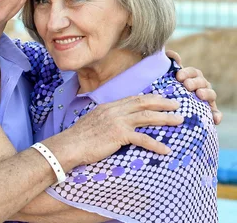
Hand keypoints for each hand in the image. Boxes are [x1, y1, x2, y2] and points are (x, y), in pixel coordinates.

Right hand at [54, 94, 182, 169]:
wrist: (69, 145)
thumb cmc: (79, 138)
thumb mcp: (93, 121)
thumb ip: (105, 118)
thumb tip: (114, 123)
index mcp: (108, 106)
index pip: (133, 98)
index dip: (149, 98)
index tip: (160, 99)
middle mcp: (114, 110)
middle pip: (143, 103)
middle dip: (162, 102)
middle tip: (177, 104)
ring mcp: (117, 121)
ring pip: (147, 116)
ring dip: (165, 118)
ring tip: (179, 120)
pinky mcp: (119, 135)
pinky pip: (142, 139)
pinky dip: (156, 145)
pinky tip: (166, 150)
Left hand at [165, 49, 221, 124]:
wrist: (169, 108)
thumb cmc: (169, 89)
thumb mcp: (167, 78)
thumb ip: (169, 65)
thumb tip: (169, 53)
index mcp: (192, 77)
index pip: (192, 72)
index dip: (187, 73)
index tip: (178, 76)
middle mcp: (201, 87)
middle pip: (201, 82)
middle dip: (195, 82)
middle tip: (187, 85)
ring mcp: (206, 99)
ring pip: (211, 94)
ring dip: (206, 94)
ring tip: (200, 95)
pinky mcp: (208, 113)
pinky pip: (215, 114)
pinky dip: (217, 116)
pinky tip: (215, 119)